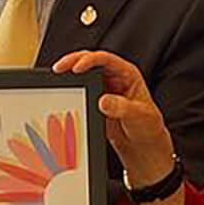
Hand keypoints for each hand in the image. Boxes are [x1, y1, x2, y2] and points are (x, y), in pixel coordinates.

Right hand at [52, 49, 175, 185]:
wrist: (143, 145)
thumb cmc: (148, 126)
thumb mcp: (139, 116)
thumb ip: (122, 108)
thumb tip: (103, 101)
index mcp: (127, 74)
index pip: (107, 59)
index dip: (90, 60)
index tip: (77, 68)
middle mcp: (113, 77)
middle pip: (90, 61)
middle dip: (73, 61)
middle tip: (59, 68)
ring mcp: (103, 89)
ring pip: (82, 75)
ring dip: (68, 74)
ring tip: (56, 78)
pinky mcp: (94, 101)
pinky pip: (79, 91)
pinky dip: (69, 90)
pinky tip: (60, 94)